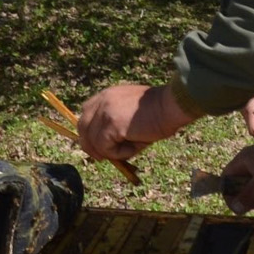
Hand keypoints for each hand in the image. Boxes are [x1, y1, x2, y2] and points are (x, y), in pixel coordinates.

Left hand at [76, 83, 199, 162]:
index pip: (86, 115)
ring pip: (93, 141)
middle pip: (82, 127)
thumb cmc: (159, 112)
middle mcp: (101, 100)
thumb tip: (105, 150)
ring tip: (130, 148)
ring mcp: (104, 112)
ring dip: (109, 151)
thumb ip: (115, 126)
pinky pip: (105, 147)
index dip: (89, 132)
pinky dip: (119, 153)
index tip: (98, 147)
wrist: (171, 106)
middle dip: (90, 146)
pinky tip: (135, 146)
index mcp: (106, 95)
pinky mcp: (111, 124)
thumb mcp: (130, 116)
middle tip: (103, 158)